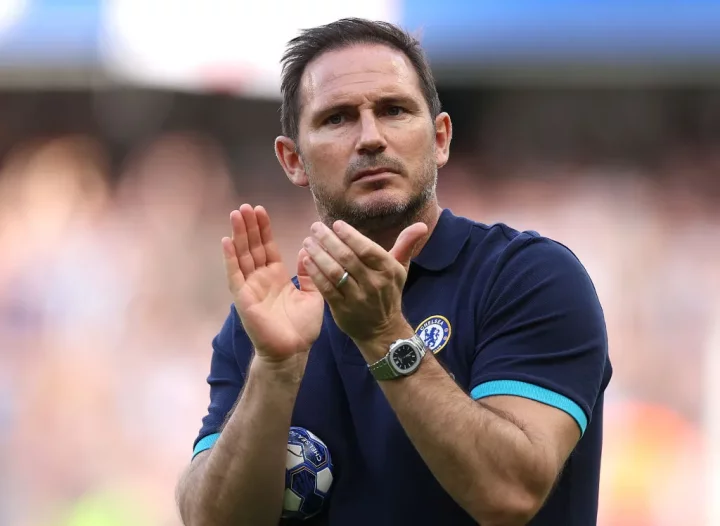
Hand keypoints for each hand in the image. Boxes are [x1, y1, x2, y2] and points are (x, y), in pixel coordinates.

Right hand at [222, 204, 323, 362]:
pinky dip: (230, 258)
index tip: (260, 210)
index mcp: (277, 276)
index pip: (268, 247)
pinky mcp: (243, 299)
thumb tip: (308, 251)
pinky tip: (226, 241)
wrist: (293, 352)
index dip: (263, 229)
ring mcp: (250, 288)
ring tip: (235, 215)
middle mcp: (261, 279)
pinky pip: (235, 275)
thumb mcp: (313, 295)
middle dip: (249, 227)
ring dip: (238, 235)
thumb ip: (310, 274)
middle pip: (252, 247)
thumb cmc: (302, 328)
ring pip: (242, 256)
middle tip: (245, 206)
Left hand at [300, 220, 427, 344]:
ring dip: (319, 255)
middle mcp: (374, 284)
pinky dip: (315, 273)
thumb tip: (421, 225)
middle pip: (347, 258)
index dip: (350, 235)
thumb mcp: (400, 269)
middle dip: (329, 240)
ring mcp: (358, 298)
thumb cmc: (389, 293)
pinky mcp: (342, 310)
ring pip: (335, 272)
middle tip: (315, 227)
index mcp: (388, 270)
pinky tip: (306, 260)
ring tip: (308, 242)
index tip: (336, 224)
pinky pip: (326, 288)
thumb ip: (406, 244)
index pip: (367, 249)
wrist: (382, 330)